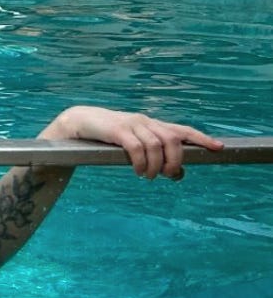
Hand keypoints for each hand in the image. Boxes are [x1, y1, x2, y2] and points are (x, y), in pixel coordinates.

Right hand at [40, 105, 222, 179]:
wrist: (78, 122)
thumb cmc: (107, 137)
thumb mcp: (134, 145)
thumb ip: (155, 156)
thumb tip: (179, 175)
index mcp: (152, 124)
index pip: (182, 130)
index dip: (201, 138)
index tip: (218, 148)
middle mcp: (146, 121)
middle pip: (173, 140)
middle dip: (175, 161)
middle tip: (167, 176)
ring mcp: (132, 124)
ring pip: (157, 145)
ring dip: (156, 166)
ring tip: (147, 176)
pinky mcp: (118, 130)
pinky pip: (137, 148)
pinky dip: (141, 162)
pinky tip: (138, 171)